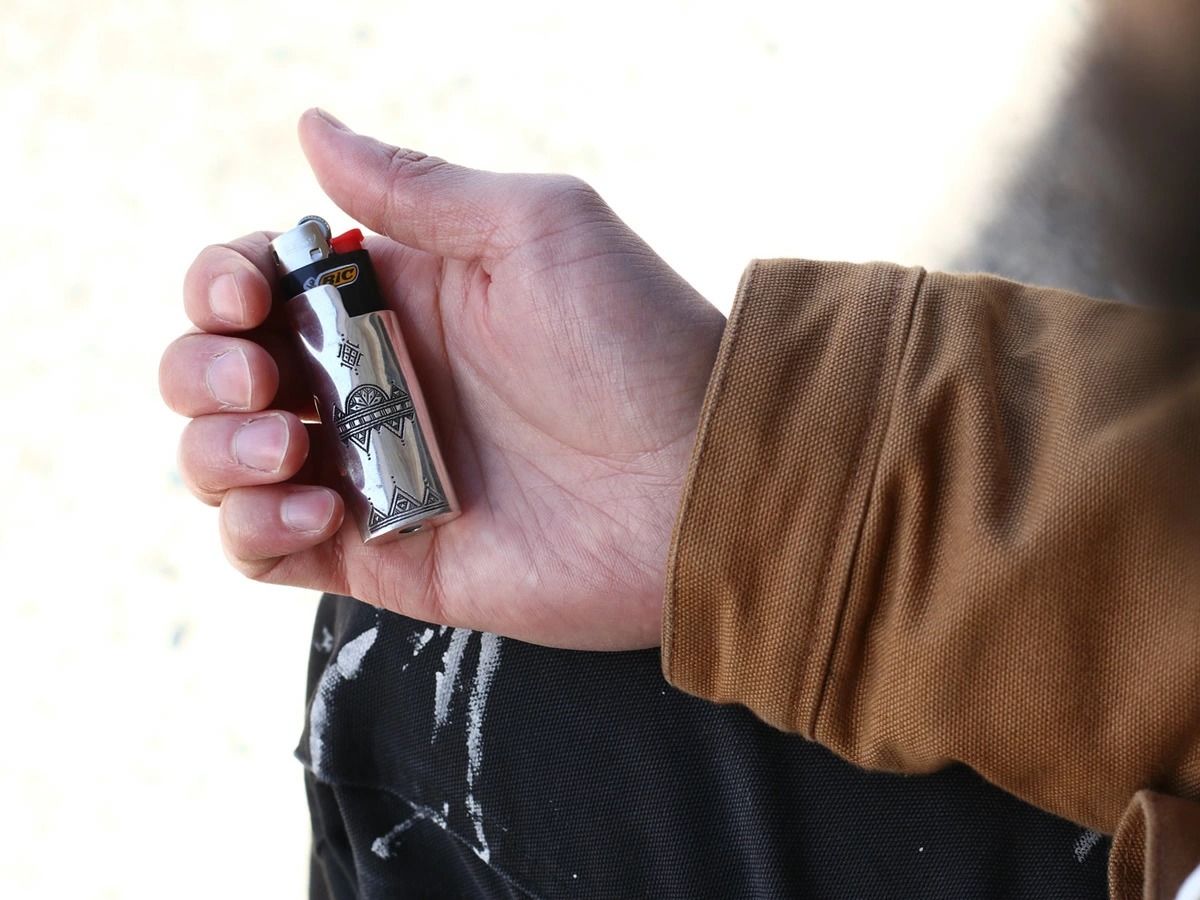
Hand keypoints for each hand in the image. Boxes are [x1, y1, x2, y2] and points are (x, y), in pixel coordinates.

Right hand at [159, 109, 724, 649]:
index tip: (249, 297)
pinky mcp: (384, 554)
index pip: (258, 282)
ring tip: (286, 450)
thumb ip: (416, 188)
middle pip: (218, 371)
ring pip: (223, 463)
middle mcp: (372, 384)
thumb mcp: (536, 232)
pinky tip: (314, 511)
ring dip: (216, 452)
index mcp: (396, 300)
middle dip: (202, 369)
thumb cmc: (638, 347)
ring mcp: (373, 470)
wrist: (699, 484)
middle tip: (268, 381)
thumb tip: (310, 126)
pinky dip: (252, 533)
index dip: (223, 284)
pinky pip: (266, 551)